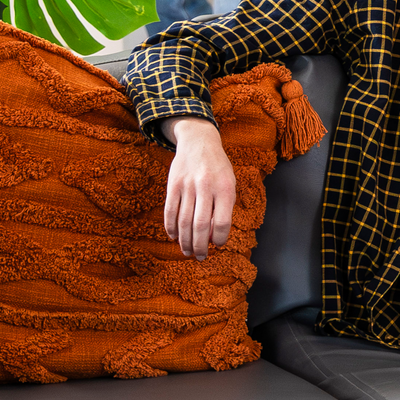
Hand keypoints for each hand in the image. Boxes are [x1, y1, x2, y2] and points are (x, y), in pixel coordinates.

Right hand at [162, 117, 235, 258]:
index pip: (223, 222)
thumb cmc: (218, 168)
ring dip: (185, 241)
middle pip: (201, 225)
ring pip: (183, 222)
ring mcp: (187, 186)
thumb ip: (224, 207)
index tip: (218, 245)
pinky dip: (171, 227)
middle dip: (201, 246)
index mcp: (225, 188)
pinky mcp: (172, 185)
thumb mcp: (229, 183)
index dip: (220, 239)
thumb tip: (215, 237)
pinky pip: (170, 211)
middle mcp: (206, 187)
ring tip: (188, 252)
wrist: (199, 142)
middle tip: (200, 257)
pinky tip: (174, 237)